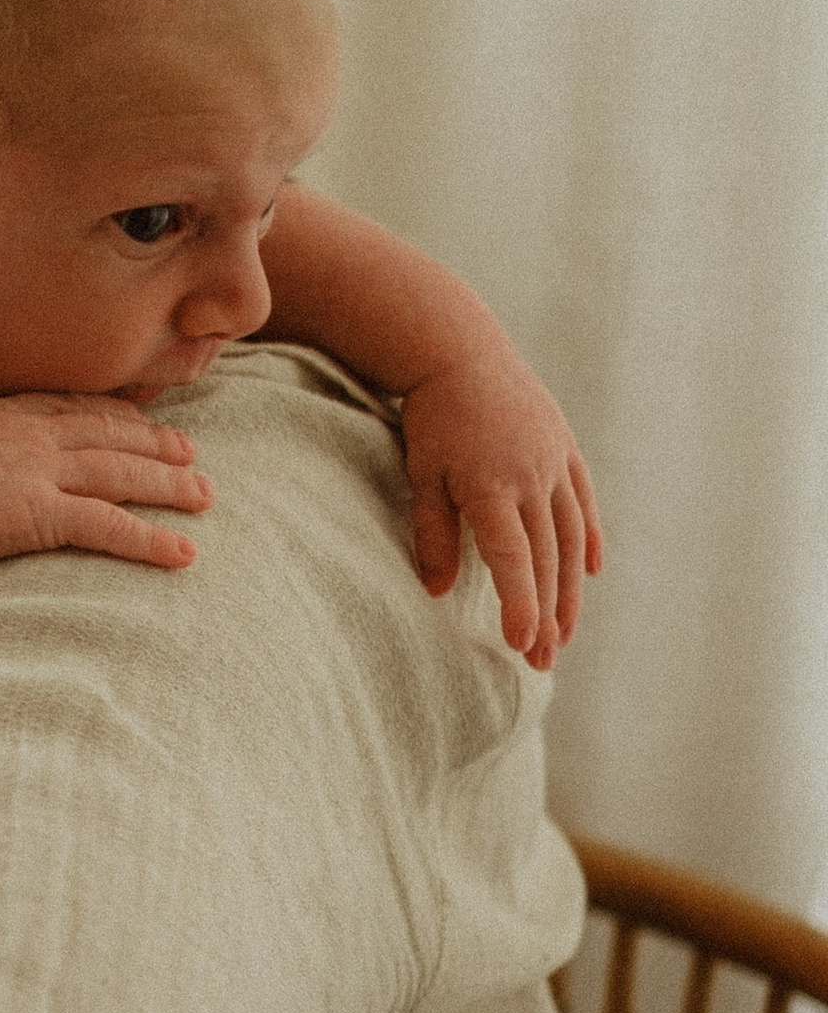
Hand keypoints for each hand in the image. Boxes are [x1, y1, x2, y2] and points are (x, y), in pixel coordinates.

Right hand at [0, 396, 212, 580]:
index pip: (72, 407)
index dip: (115, 414)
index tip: (144, 419)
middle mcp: (29, 437)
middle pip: (109, 434)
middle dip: (156, 442)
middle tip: (193, 452)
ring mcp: (39, 473)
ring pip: (121, 473)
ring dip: (169, 485)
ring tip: (206, 496)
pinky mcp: (42, 515)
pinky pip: (109, 525)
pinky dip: (150, 538)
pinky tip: (183, 552)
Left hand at [398, 347, 601, 667]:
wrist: (461, 351)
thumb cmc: (432, 417)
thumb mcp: (422, 473)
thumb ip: (433, 532)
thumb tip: (436, 591)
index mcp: (492, 487)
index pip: (511, 559)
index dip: (520, 603)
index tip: (523, 644)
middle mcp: (532, 478)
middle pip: (546, 559)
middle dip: (547, 614)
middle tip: (546, 661)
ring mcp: (554, 463)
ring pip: (571, 538)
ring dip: (571, 589)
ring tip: (566, 632)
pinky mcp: (564, 449)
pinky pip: (583, 503)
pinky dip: (589, 540)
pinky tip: (591, 573)